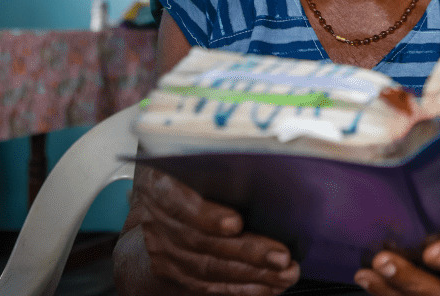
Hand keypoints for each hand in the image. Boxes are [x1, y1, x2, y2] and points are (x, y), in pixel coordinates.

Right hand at [138, 167, 301, 294]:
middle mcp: (155, 220)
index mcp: (158, 183)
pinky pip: (208, 286)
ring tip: (284, 274)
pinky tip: (269, 286)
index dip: (207, 217)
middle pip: (201, 242)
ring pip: (207, 269)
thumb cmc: (189, 175)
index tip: (236, 223)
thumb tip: (264, 158)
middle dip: (246, 252)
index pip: (178, 203)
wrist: (156, 205)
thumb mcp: (195, 158)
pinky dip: (242, 288)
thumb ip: (220, 159)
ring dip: (251, 275)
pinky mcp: (174, 274)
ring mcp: (163, 251)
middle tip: (281, 257)